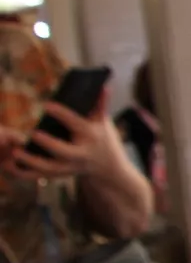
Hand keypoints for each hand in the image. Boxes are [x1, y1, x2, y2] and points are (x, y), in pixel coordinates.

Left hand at [0, 94, 120, 183]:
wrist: (108, 169)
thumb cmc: (102, 138)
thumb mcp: (103, 122)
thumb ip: (100, 104)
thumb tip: (103, 86)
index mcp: (91, 137)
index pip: (77, 124)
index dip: (62, 114)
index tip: (47, 105)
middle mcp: (81, 154)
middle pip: (64, 152)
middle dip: (49, 144)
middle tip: (32, 133)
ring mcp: (70, 167)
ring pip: (50, 168)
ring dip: (31, 162)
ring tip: (16, 151)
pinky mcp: (60, 175)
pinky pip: (40, 176)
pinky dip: (24, 173)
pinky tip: (8, 166)